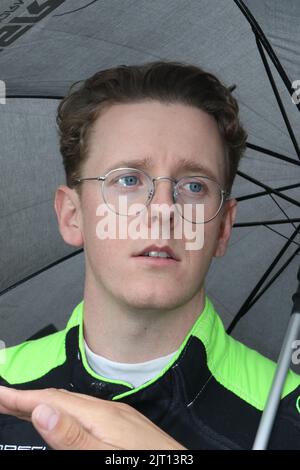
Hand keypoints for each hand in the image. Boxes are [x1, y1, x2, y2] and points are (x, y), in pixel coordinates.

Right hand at [0, 386, 185, 449]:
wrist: (182, 466)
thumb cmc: (147, 462)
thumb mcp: (105, 455)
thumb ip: (73, 437)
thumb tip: (41, 411)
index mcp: (100, 415)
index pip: (53, 401)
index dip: (21, 398)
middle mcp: (108, 410)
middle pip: (61, 399)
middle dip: (29, 398)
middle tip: (3, 400)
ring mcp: (118, 416)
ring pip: (74, 405)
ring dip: (47, 404)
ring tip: (25, 407)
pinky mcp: (124, 425)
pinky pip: (86, 412)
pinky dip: (66, 412)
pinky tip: (64, 418)